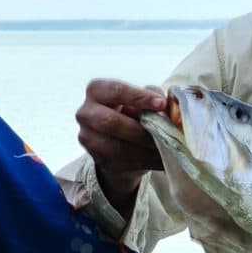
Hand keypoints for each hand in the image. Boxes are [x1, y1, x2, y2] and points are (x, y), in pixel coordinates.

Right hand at [74, 78, 168, 216]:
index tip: (161, 104)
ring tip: (166, 146)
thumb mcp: (142, 98)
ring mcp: (88, 138)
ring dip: (145, 148)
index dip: (139, 97)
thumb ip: (153, 96)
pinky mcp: (98, 158)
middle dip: (139, 129)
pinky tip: (160, 158)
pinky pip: (122, 162)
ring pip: (117, 147)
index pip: (116, 91)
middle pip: (110, 122)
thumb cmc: (132, 112)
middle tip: (163, 132)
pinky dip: (145, 161)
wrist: (119, 140)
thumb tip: (166, 106)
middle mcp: (85, 113)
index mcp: (97, 90)